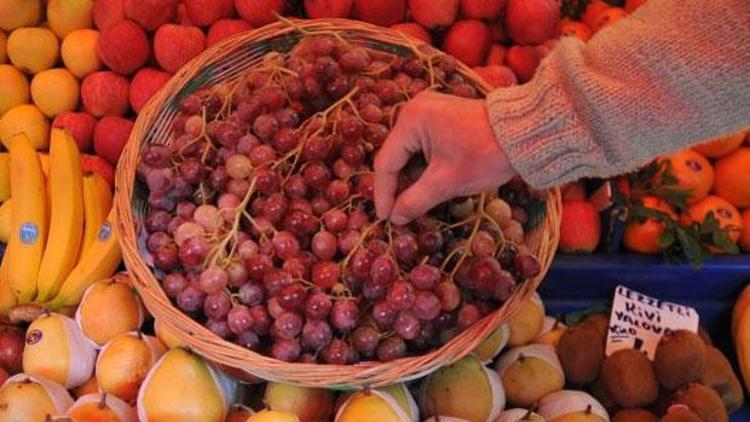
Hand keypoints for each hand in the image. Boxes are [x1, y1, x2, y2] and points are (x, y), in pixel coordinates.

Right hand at [374, 91, 516, 224]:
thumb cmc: (485, 155)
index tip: (384, 219)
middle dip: (398, 186)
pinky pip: (424, 145)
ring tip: (412, 204)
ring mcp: (430, 111)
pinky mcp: (444, 117)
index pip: (387, 162)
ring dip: (412, 178)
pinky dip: (424, 167)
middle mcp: (415, 109)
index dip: (383, 194)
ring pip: (410, 153)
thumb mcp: (447, 182)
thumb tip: (395, 218)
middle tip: (398, 214)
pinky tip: (428, 187)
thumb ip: (415, 201)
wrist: (526, 134)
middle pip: (397, 156)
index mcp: (411, 119)